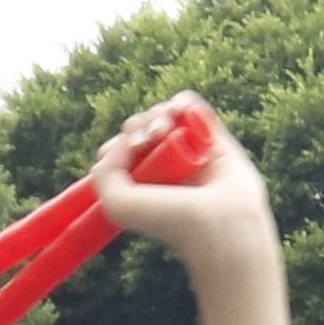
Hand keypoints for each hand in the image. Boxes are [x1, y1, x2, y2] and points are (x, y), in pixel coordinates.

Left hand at [80, 96, 260, 266]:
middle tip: (145, 141)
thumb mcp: (119, 205)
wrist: (218, 222)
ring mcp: (189, 149)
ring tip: (164, 130)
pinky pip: (191, 106)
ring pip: (164, 114)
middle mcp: (165, 164)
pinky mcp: (214, 137)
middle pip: (140, 127)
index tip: (125, 153)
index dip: (116, 145)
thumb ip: (105, 172)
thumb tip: (123, 140)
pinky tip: (179, 112)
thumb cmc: (172, 221)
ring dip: (158, 114)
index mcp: (143, 182)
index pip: (120, 151)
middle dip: (137, 127)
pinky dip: (182, 102)